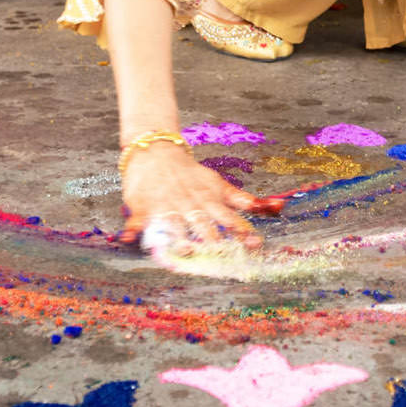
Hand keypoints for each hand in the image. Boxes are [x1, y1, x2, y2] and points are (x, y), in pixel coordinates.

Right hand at [120, 144, 260, 251]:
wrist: (156, 151)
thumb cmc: (191, 175)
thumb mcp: (218, 185)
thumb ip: (243, 200)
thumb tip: (278, 207)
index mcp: (208, 201)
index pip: (227, 217)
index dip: (241, 230)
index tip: (254, 244)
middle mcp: (188, 206)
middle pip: (202, 224)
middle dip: (212, 239)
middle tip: (221, 255)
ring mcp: (165, 207)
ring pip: (172, 224)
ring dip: (178, 236)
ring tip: (184, 250)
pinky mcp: (142, 207)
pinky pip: (136, 221)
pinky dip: (132, 230)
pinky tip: (127, 239)